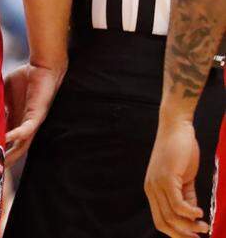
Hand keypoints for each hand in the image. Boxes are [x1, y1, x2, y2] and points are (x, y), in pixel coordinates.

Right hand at [3, 62, 63, 166]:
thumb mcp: (3, 92)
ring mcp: (31, 122)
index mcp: (15, 119)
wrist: (43, 67)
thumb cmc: (25, 78)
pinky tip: (6, 138)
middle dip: (4, 159)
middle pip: (14, 148)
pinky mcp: (37, 116)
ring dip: (11, 153)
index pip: (4, 138)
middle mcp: (24, 125)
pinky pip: (27, 129)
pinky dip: (16, 135)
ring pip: (22, 144)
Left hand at [145, 118, 208, 237]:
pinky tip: (200, 213)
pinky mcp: (166, 177)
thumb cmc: (181, 152)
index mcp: (153, 190)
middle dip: (183, 235)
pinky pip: (176, 203)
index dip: (177, 234)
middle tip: (201, 237)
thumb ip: (186, 196)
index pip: (160, 221)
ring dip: (190, 226)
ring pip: (171, 216)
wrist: (176, 128)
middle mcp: (151, 189)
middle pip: (163, 223)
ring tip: (204, 226)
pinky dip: (190, 212)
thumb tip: (193, 216)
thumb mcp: (183, 179)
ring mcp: (157, 183)